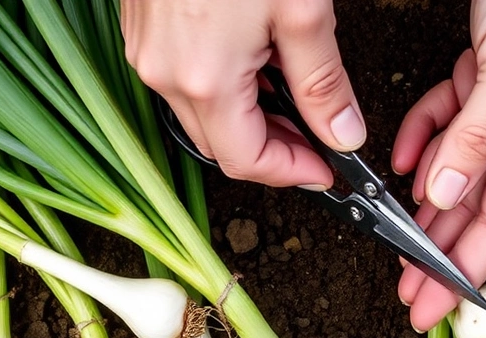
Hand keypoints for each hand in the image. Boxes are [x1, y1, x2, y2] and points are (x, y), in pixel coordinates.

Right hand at [121, 0, 365, 188]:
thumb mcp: (302, 11)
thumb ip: (324, 83)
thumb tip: (342, 132)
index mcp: (205, 79)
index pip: (246, 160)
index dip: (292, 173)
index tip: (326, 170)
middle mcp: (165, 73)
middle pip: (220, 144)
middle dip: (273, 151)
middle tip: (317, 141)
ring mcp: (147, 51)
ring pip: (201, 114)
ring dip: (248, 119)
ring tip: (292, 96)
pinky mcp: (143, 30)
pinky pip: (183, 80)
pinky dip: (223, 87)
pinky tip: (254, 63)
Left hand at [391, 0, 485, 330]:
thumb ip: (479, 136)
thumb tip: (446, 194)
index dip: (466, 269)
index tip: (433, 308)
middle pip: (478, 204)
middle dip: (439, 249)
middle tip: (406, 289)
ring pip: (459, 165)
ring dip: (425, 198)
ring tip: (395, 235)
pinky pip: (450, 119)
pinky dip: (425, 135)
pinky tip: (403, 157)